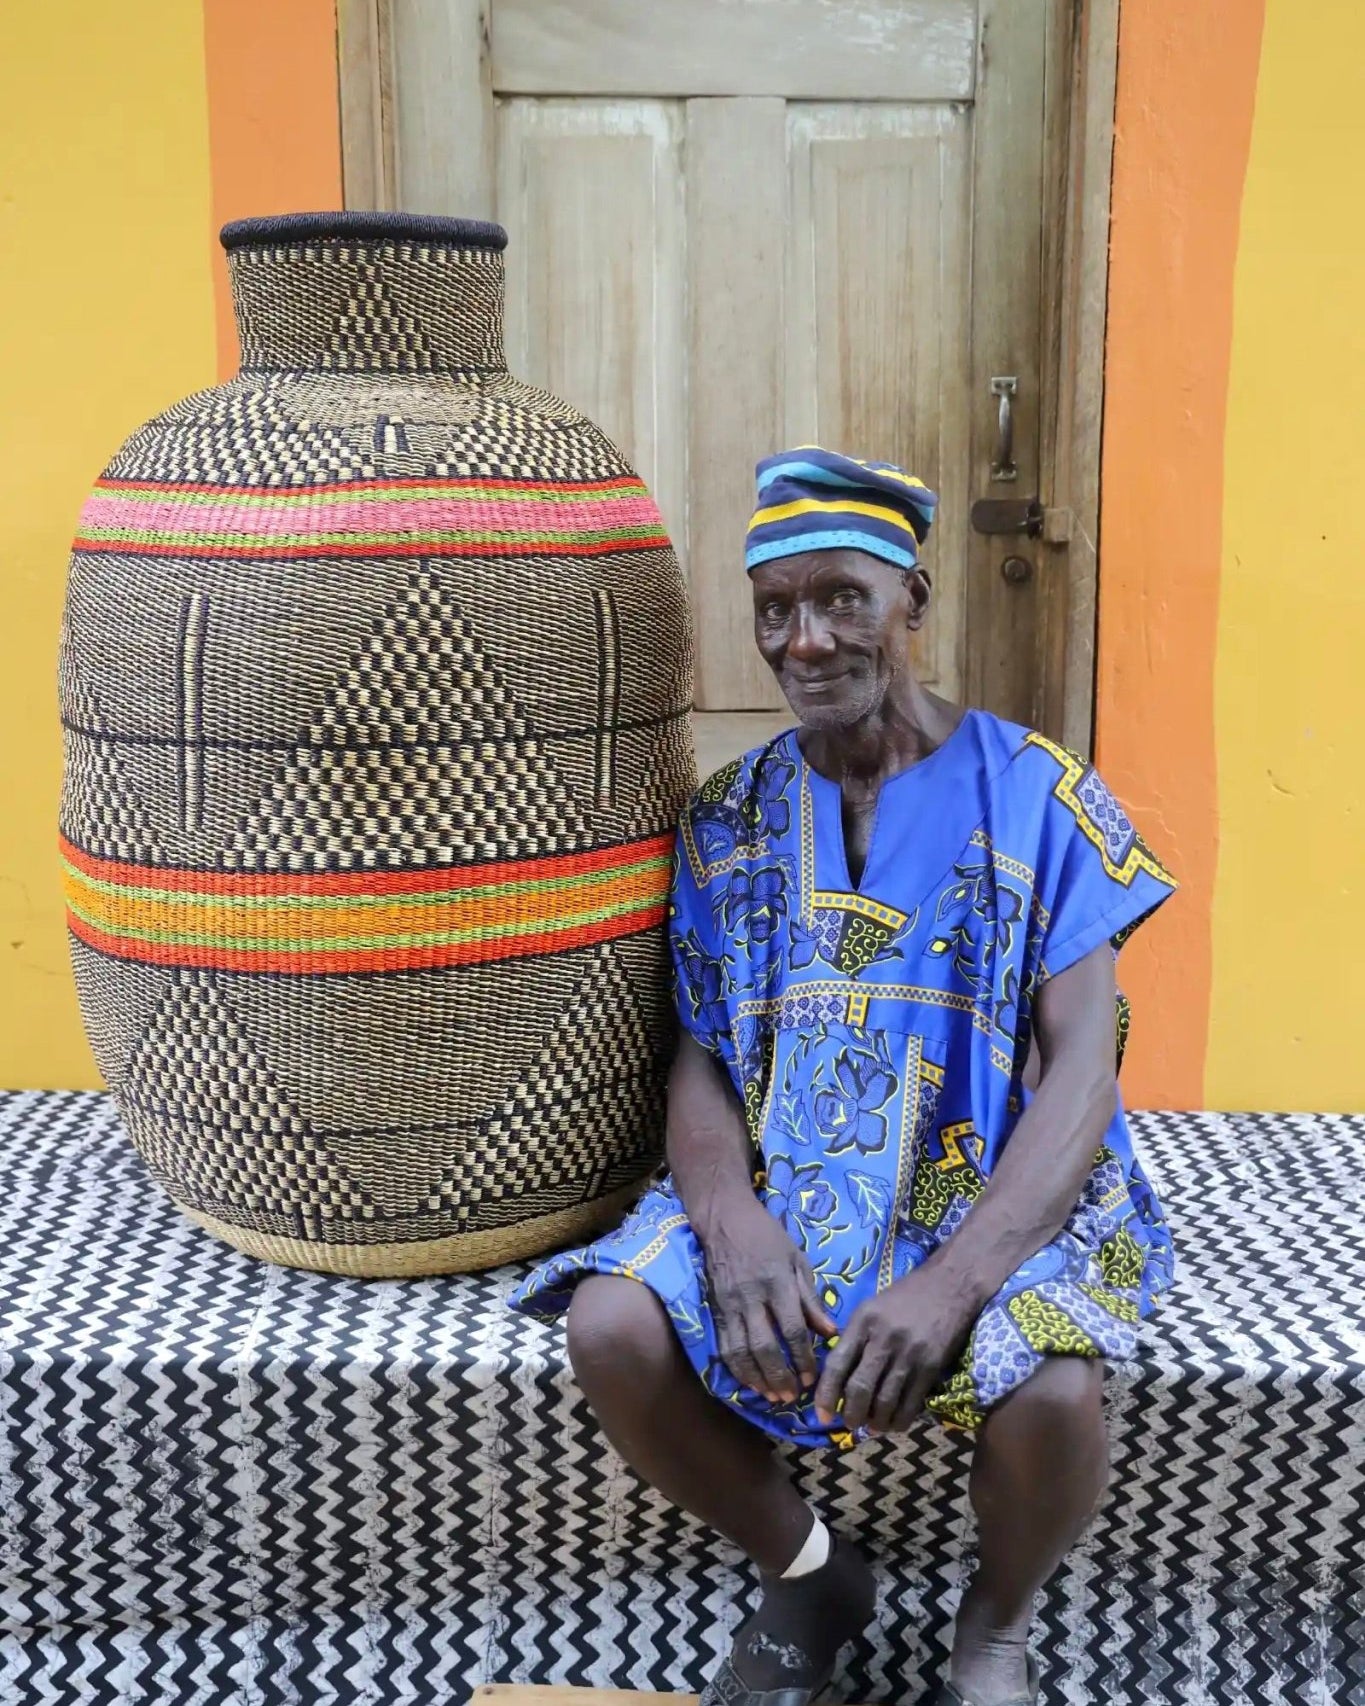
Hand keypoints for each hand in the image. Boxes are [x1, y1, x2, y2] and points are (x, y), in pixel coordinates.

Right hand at [700, 1197, 837, 1403]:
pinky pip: (724, 1345)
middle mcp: (752, 1297)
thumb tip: (830, 1332)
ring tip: (772, 1396)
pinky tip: (750, 1381)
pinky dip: (736, 1368)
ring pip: (741, 1351)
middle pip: (765, 1346)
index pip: (792, 1329)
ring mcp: (730, 1305)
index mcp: (777, 1283)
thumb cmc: (767, 1237)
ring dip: (757, 1378)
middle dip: (780, 1375)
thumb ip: (811, 1298)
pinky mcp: (715, 1309)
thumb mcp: (798, 1260)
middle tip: (793, 1395)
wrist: (725, 1219)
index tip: (812, 1377)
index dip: (802, 1357)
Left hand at [813, 1262, 974, 1433]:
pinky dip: (899, 1420)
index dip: (826, 1394)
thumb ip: (854, 1337)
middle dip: (851, 1414)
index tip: (822, 1415)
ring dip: (875, 1422)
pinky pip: (911, 1404)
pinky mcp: (931, 1367)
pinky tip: (893, 1423)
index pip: (837, 1364)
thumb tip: (837, 1377)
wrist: (950, 1285)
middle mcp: (884, 1338)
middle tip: (850, 1423)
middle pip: (860, 1388)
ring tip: (871, 1426)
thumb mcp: (871, 1307)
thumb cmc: (905, 1297)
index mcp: (863, 1321)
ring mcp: (909, 1354)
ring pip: (885, 1401)